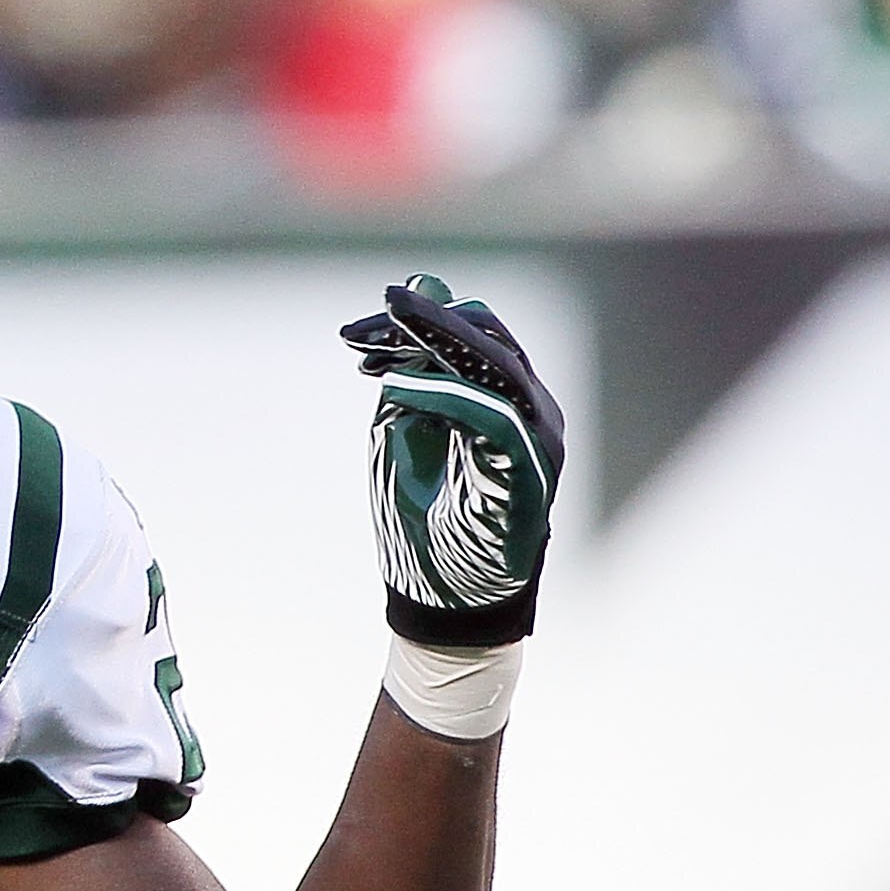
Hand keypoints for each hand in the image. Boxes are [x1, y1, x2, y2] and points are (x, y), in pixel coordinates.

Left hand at [339, 275, 565, 647]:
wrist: (442, 601)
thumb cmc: (422, 520)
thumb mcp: (402, 428)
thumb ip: (407, 367)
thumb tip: (416, 289)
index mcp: (505, 398)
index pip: (471, 335)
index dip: (415, 322)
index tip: (352, 334)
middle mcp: (531, 410)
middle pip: (489, 338)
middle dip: (425, 321)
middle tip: (369, 316)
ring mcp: (538, 439)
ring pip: (498, 365)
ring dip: (436, 341)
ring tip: (383, 328)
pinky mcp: (531, 472)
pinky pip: (494, 418)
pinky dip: (445, 395)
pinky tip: (398, 386)